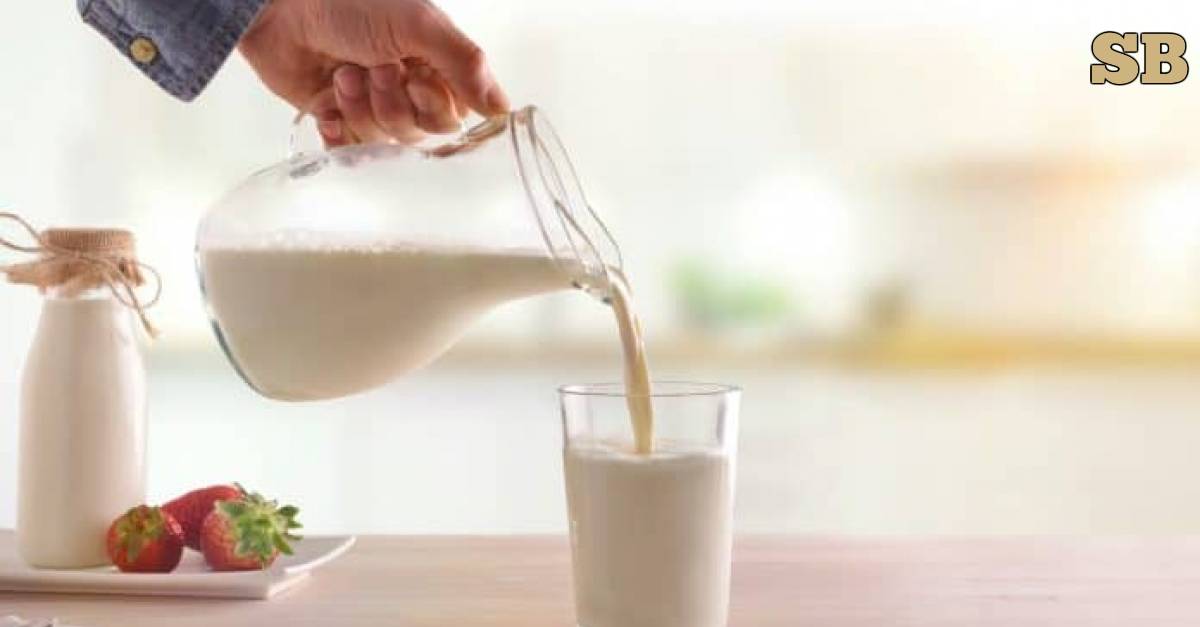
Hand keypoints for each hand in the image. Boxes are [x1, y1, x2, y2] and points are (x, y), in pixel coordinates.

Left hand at [238, 0, 508, 145]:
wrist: (280, 8)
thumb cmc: (350, 3)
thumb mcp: (419, 23)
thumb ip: (465, 64)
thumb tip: (503, 110)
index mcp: (434, 67)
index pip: (452, 118)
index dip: (432, 104)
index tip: (413, 74)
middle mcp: (406, 90)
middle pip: (417, 134)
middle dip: (392, 103)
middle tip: (373, 68)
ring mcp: (370, 107)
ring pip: (382, 141)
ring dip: (360, 107)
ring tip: (344, 74)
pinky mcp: (335, 119)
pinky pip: (347, 150)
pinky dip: (337, 132)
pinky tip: (328, 106)